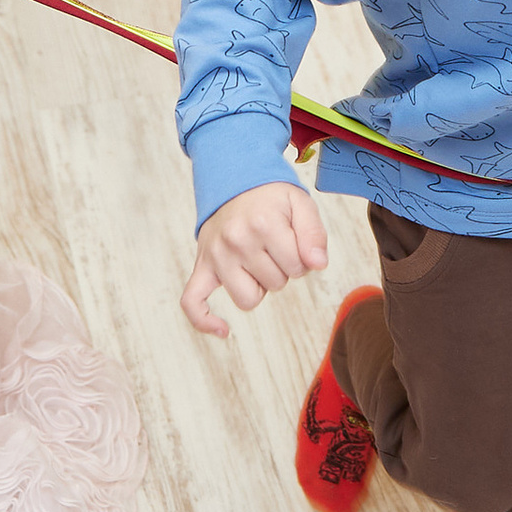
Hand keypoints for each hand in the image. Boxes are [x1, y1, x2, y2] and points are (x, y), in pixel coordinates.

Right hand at [180, 182, 327, 336]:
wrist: (234, 182)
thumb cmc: (271, 198)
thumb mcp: (300, 204)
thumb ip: (314, 233)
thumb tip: (318, 264)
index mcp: (264, 223)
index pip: (298, 267)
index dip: (302, 259)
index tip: (294, 242)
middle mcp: (236, 240)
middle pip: (275, 285)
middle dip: (282, 270)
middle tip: (274, 246)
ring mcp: (216, 255)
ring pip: (248, 300)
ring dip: (258, 287)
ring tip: (256, 262)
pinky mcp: (201, 267)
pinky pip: (193, 302)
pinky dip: (205, 321)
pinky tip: (223, 330)